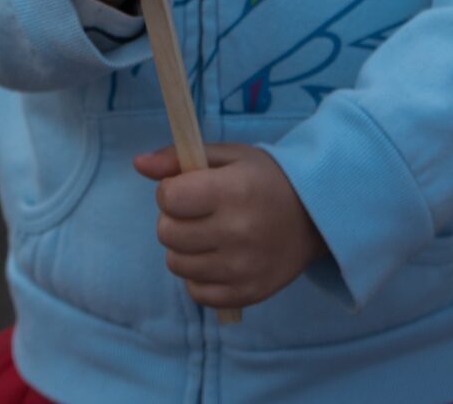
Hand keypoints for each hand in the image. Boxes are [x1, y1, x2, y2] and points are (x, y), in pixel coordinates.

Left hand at [134, 141, 325, 310]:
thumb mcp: (228, 156)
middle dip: (173, 219)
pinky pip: (197, 293)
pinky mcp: (247, 295)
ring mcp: (242, 269)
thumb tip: (138, 164)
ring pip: (177, 264)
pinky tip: (214, 258)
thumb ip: (178, 158)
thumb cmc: (265, 179)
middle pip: (167, 234)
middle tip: (197, 212)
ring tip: (206, 234)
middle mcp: (236, 233)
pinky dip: (198, 276)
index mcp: (231, 192)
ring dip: (183, 248)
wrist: (314, 217)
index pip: (169, 198)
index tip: (186, 188)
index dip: (170, 190)